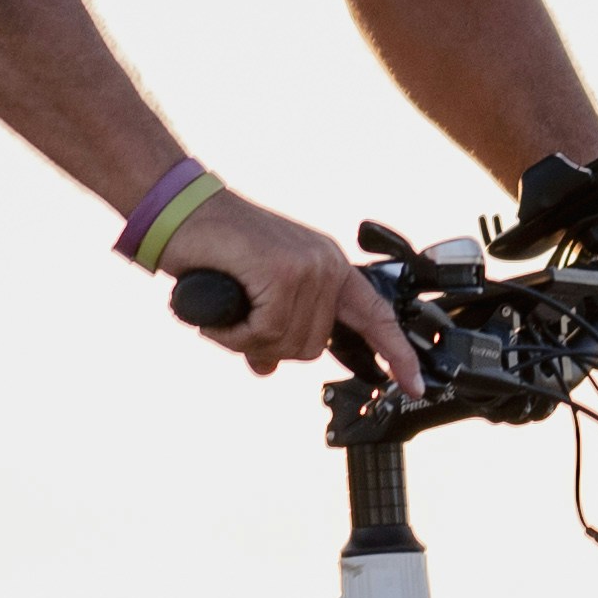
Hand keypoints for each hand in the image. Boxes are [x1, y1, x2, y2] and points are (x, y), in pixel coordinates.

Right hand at [163, 189, 418, 392]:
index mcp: (330, 269)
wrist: (182, 213)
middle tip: (239, 324)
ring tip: (227, 314)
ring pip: (288, 343)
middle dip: (272, 347)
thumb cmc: (214, 249)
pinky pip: (265, 333)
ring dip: (248, 340)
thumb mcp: (253, 294)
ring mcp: (308, 268)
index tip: (415, 384)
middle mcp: (326, 266)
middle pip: (314, 348)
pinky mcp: (283, 273)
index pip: (376, 316)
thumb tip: (266, 366)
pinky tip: (220, 317)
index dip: (396, 352)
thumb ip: (270, 327)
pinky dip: (235, 335)